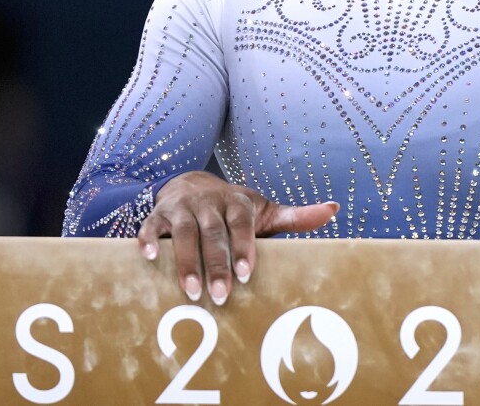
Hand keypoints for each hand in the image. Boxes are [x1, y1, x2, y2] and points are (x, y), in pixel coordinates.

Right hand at [137, 171, 337, 304]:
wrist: (193, 183)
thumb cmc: (234, 209)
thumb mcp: (264, 211)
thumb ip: (295, 217)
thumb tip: (332, 209)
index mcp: (236, 203)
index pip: (241, 224)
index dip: (243, 247)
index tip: (246, 273)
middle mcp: (208, 203)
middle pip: (212, 233)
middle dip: (216, 264)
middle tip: (220, 295)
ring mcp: (182, 207)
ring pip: (182, 233)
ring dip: (185, 261)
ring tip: (191, 291)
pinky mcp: (159, 213)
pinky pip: (150, 225)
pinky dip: (147, 240)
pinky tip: (147, 258)